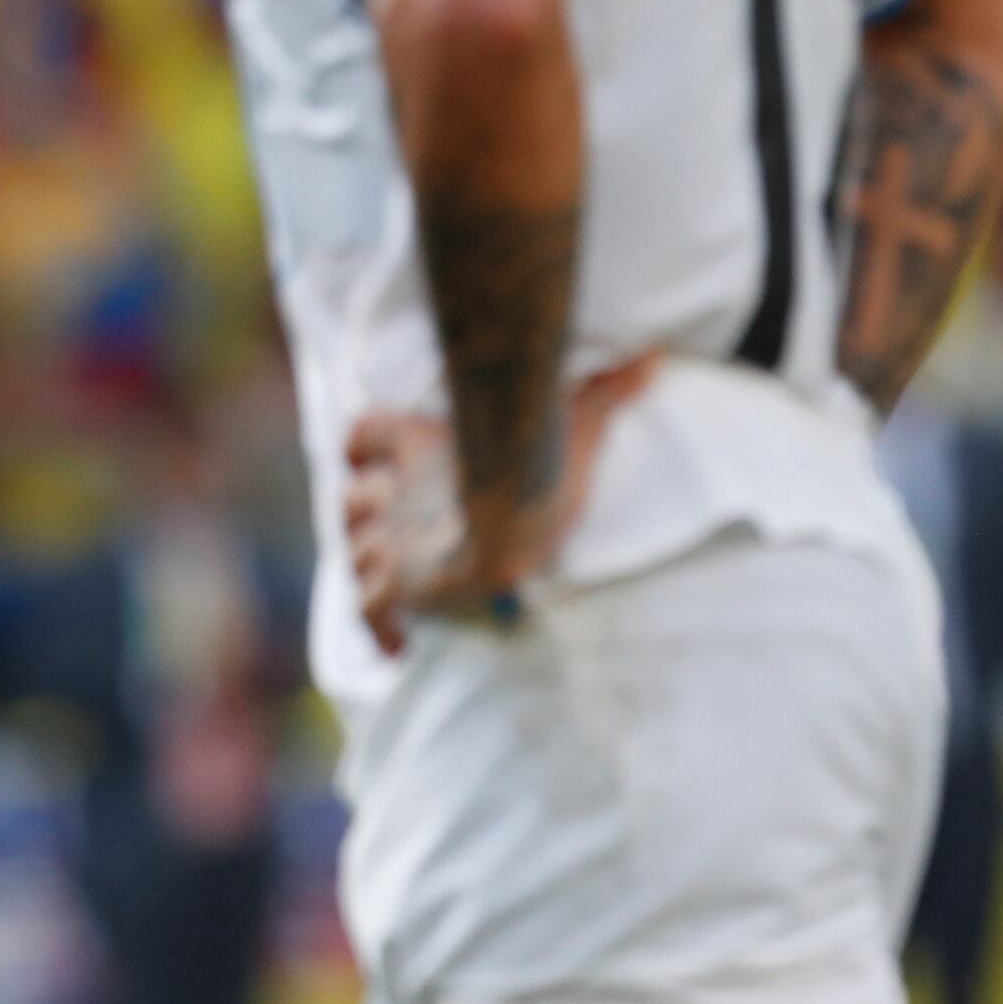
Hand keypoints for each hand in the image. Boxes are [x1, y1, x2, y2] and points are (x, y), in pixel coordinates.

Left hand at [342, 358, 652, 654]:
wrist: (513, 516)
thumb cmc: (538, 465)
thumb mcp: (574, 419)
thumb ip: (605, 390)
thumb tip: (652, 356)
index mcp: (419, 444)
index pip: (363, 433)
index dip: (363, 446)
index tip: (367, 458)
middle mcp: (394, 492)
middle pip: (350, 502)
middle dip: (363, 514)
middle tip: (388, 529)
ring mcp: (392, 542)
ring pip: (353, 553)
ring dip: (367, 564)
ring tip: (392, 581)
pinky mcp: (397, 586)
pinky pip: (370, 610)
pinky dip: (378, 629)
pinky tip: (396, 647)